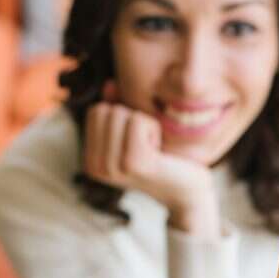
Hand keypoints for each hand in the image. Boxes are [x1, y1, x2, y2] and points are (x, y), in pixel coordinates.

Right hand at [83, 81, 219, 235]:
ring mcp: (113, 166)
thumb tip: (109, 84)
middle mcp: (96, 167)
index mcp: (91, 161)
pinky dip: (153, 128)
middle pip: (106, 110)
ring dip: (145, 124)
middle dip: (133, 119)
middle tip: (148, 146)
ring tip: (154, 150)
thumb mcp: (135, 134)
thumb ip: (118, 109)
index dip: (123, 119)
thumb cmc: (164, 160)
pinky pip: (138, 120)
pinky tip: (160, 152)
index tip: (138, 143)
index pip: (96, 111)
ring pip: (121, 113)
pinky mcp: (134, 162)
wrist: (188, 193)